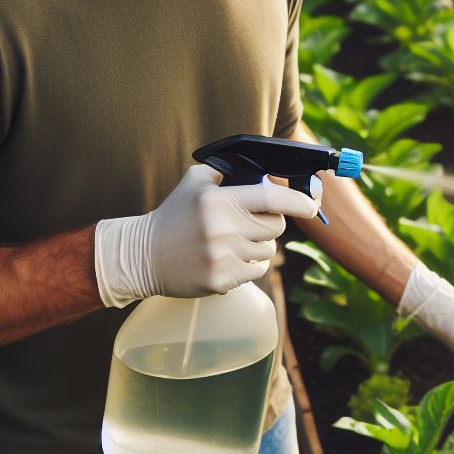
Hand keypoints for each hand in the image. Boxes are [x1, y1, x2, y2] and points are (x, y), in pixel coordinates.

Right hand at [95, 164, 320, 307]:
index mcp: (221, 201)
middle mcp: (224, 229)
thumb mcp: (196, 181)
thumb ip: (229, 172)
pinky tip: (227, 258)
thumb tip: (268, 172)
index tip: (311, 204)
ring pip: (268, 252)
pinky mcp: (220, 281)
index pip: (273, 198)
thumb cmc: (174, 215)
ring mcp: (222, 258)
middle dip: (271, 223)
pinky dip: (248, 265)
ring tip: (233, 241)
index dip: (299, 201)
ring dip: (259, 245)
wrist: (142, 256)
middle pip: (276, 228)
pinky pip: (255, 272)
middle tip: (253, 221)